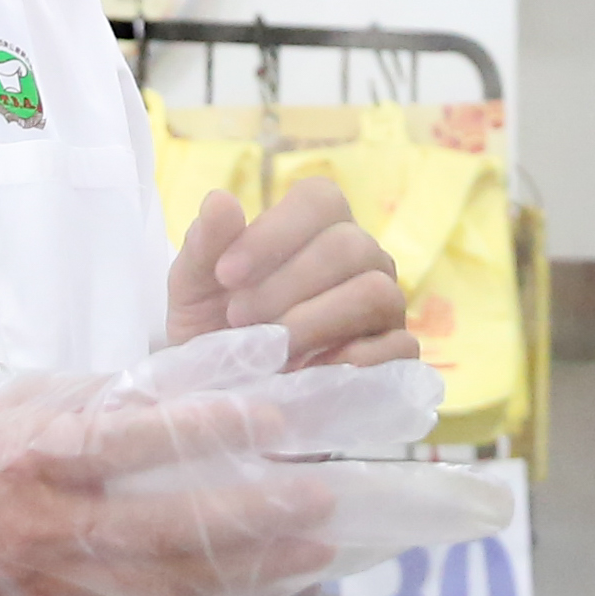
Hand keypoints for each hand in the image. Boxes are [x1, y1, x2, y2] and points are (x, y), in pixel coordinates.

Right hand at [0, 326, 508, 595]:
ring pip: (177, 587)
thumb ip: (105, 398)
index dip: (210, 428)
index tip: (278, 417)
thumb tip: (196, 380)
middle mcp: (53, 524)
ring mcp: (65, 586)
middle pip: (169, 526)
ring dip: (255, 571)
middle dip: (255, 515)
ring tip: (318, 550)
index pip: (134, 439)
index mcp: (39, 453)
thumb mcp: (27, 404)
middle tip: (322, 495)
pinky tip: (268, 592)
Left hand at [169, 172, 414, 367]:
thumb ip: (205, 245)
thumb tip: (220, 200)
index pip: (321, 199)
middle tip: (239, 318)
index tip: (226, 274)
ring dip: (316, 320)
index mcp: (318, 228)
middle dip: (287, 284)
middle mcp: (362, 259)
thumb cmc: (215, 329)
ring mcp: (385, 308)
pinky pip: (400, 346)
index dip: (275, 232)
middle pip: (349, 245)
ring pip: (375, 292)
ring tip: (273, 348)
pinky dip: (356, 359)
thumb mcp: (194, 290)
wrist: (228, 396)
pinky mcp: (396, 356)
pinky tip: (311, 371)